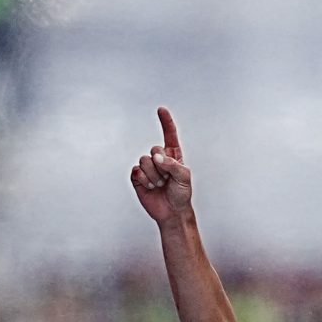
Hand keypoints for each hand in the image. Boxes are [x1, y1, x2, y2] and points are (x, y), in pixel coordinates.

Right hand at [130, 107, 193, 226]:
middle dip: (161, 165)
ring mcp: (148, 167)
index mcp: (173, 155)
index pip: (169, 135)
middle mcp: (160, 159)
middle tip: (167, 178)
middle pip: (154, 149)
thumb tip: (157, 158)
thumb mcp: (185, 177)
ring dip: (154, 175)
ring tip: (160, 184)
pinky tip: (150, 186)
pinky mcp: (138, 177)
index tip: (161, 110)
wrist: (172, 211)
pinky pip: (137, 171)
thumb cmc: (181, 194)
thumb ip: (173, 164)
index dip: (165, 122)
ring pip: (144, 160)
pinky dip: (144, 180)